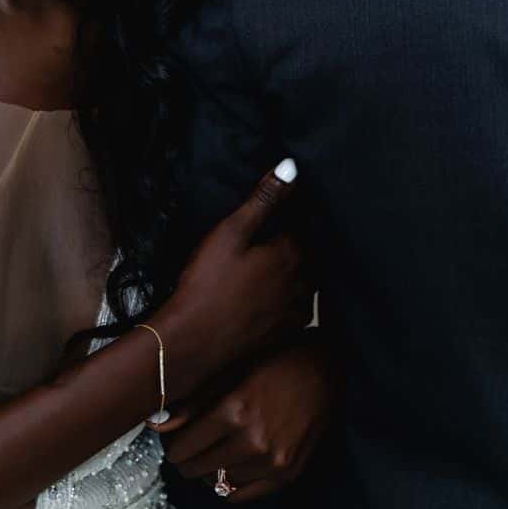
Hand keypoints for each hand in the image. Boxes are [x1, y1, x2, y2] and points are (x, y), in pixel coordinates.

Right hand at [155, 163, 311, 391]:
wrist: (197, 341)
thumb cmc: (208, 283)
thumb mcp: (230, 232)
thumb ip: (263, 200)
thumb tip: (291, 167)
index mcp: (293, 252)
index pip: (304, 222)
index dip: (293, 211)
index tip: (282, 205)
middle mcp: (305, 280)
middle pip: (310, 251)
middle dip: (297, 238)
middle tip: (275, 231)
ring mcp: (300, 308)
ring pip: (307, 277)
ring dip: (296, 266)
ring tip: (271, 259)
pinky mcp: (289, 329)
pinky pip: (298, 302)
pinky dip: (289, 292)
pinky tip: (269, 291)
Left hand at [157, 332, 336, 502]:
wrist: (320, 370)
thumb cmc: (271, 363)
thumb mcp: (225, 372)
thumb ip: (190, 403)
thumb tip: (156, 425)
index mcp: (233, 412)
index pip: (183, 448)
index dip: (172, 445)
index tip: (172, 439)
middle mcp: (254, 441)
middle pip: (197, 468)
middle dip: (185, 458)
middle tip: (186, 446)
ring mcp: (273, 461)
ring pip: (218, 483)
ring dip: (207, 471)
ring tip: (208, 452)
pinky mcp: (288, 473)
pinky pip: (244, 494)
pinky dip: (228, 484)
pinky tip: (226, 466)